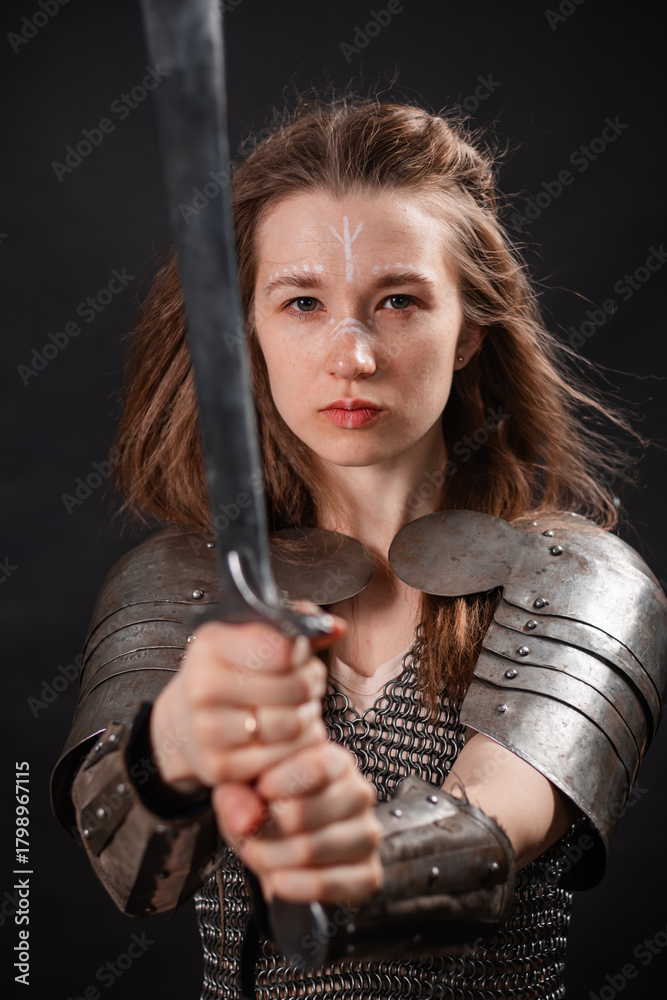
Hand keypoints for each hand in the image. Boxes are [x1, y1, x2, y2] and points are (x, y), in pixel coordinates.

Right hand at [149, 620, 337, 813]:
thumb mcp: (249, 635)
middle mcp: (204, 687)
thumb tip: (337, 627)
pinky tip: (287, 732)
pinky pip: (284, 757)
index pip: (282, 649)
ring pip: (292, 724)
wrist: (184, 719)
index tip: (299, 653)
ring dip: (307, 715)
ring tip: (298, 706)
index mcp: (211, 645)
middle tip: (306, 683)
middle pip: (294, 688)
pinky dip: (296, 745)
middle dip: (310, 684)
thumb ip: (295, 623)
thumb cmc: (227, 671)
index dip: (302, 652)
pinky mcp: (220, 767)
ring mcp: (209, 730)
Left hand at [214, 741, 383, 904]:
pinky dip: (297, 886)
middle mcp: (358, 795)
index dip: (284, 782)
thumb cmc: (265, 809)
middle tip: (248, 832)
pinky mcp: (368, 874)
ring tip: (256, 854)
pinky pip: (333, 884)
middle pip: (311, 811)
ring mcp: (366, 835)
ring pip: (316, 848)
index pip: (318, 767)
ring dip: (274, 858)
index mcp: (334, 763)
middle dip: (268, 828)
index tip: (260, 790)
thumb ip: (237, 796)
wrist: (277, 846)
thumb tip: (247, 820)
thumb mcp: (243, 791)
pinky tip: (278, 880)